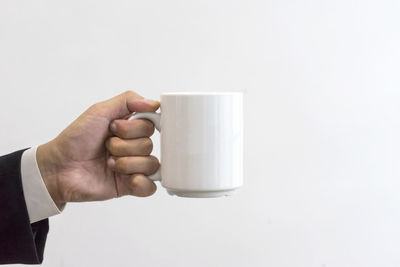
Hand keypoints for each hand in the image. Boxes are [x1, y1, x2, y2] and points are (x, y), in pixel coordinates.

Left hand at [36, 91, 159, 207]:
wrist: (59, 168)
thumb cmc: (75, 140)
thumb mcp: (99, 111)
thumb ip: (128, 100)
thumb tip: (154, 104)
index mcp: (129, 128)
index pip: (150, 125)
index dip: (133, 128)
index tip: (113, 128)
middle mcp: (133, 146)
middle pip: (149, 144)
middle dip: (124, 146)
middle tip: (106, 147)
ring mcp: (133, 167)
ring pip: (150, 164)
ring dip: (126, 163)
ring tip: (109, 163)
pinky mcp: (130, 186)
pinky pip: (150, 186)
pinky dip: (142, 182)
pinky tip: (127, 179)